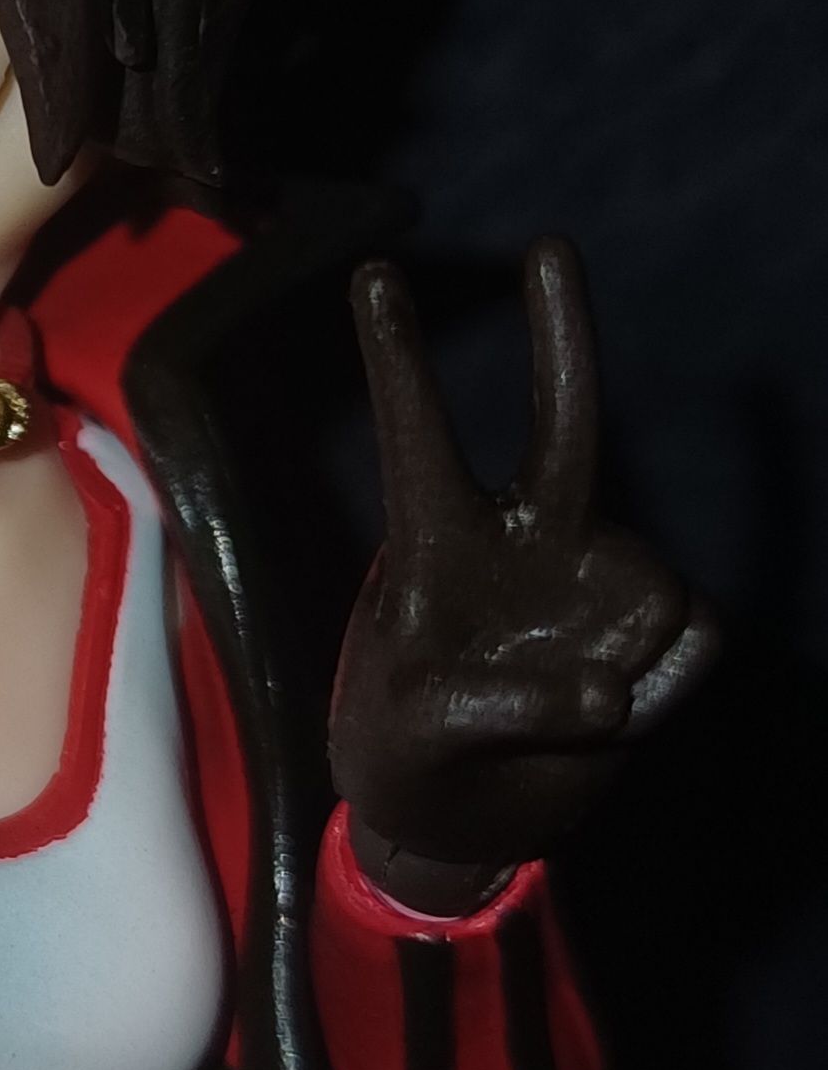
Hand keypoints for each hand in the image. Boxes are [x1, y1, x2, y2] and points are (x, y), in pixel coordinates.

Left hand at [329, 238, 713, 892]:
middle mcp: (525, 542)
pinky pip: (695, 645)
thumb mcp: (413, 736)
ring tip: (551, 718)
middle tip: (549, 246)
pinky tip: (607, 724)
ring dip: (620, 668)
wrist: (464, 823)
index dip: (399, 363)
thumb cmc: (405, 760)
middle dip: (563, 336)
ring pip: (657, 589)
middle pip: (565, 425)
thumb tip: (603, 695)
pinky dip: (662, 696)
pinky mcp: (655, 629)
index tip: (374, 274)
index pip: (419, 438)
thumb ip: (491, 707)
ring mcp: (595, 578)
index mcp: (437, 548)